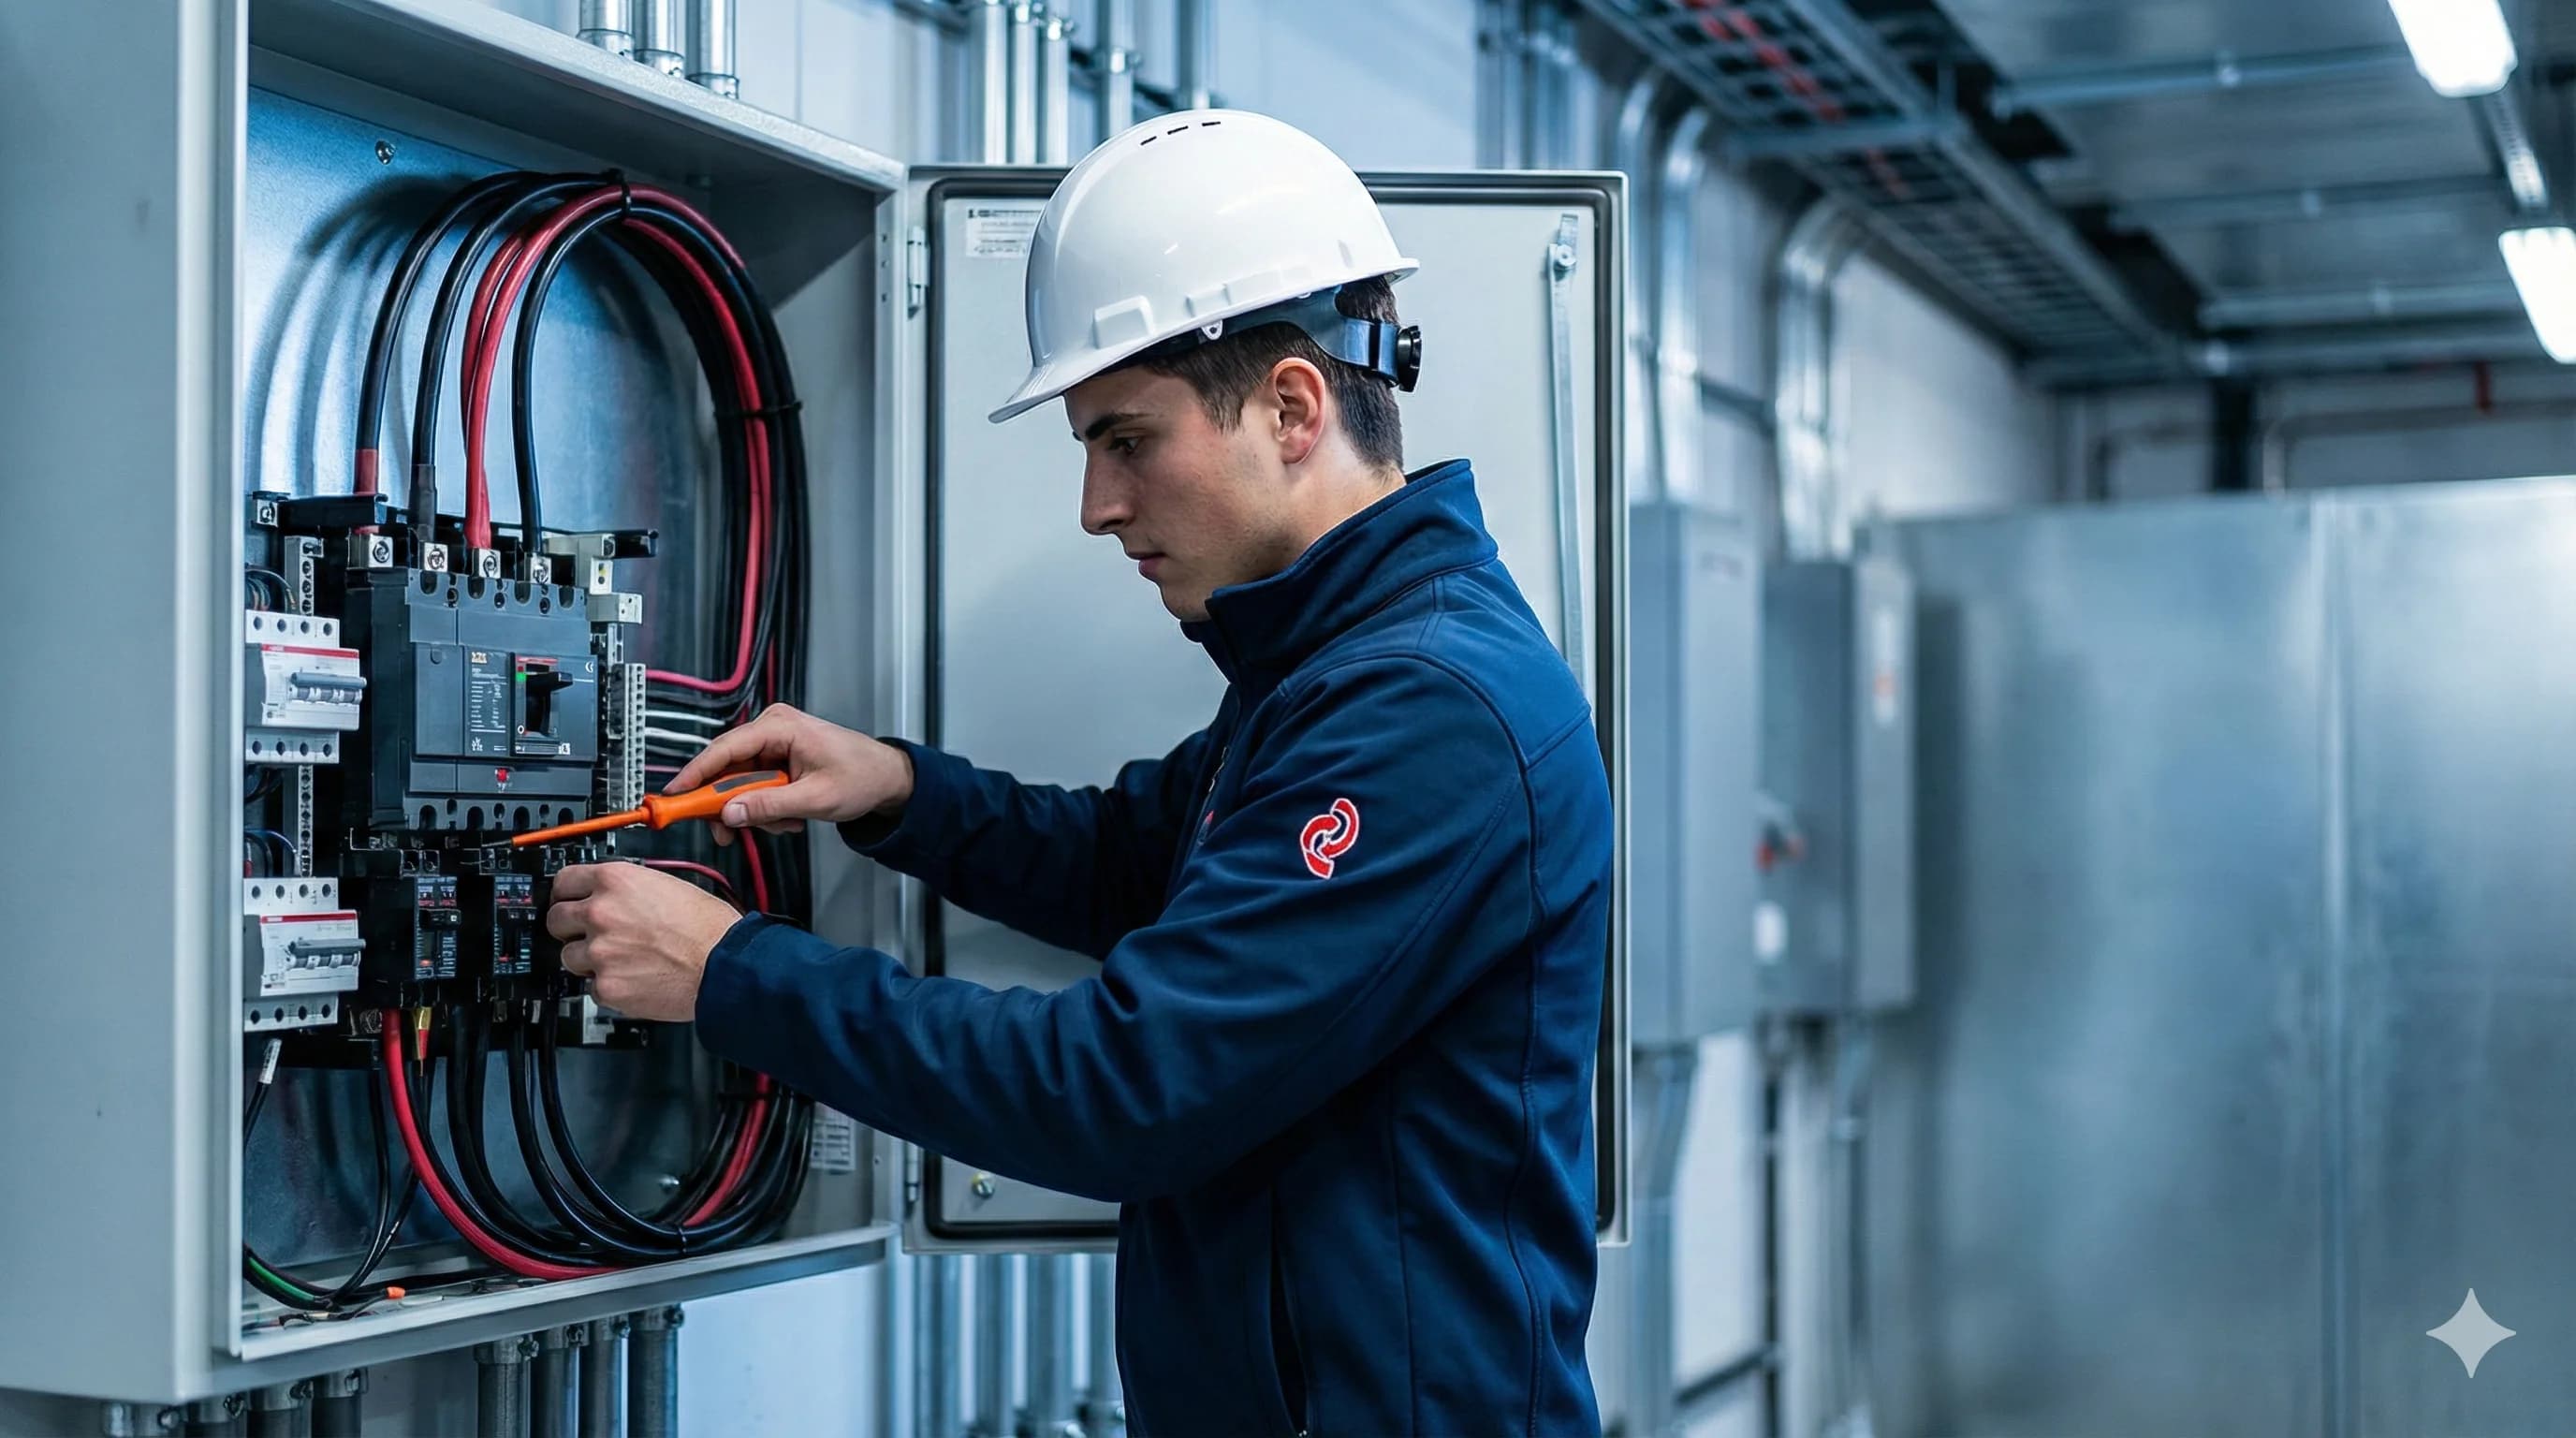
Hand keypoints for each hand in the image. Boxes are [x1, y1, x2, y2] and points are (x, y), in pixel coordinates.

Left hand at [548, 862, 742, 1021]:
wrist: (725, 965)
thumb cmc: (709, 928)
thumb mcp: (668, 886)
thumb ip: (629, 891)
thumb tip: (611, 898)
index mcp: (616, 881)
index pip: (564, 881)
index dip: (566, 893)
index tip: (567, 901)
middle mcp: (601, 912)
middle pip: (556, 920)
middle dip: (570, 929)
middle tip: (590, 935)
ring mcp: (599, 951)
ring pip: (569, 957)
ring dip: (589, 960)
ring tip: (621, 961)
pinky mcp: (606, 986)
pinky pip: (591, 987)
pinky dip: (608, 986)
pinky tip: (633, 979)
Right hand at [667, 702, 915, 846]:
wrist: (887, 778)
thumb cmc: (862, 777)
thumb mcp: (815, 799)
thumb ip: (769, 806)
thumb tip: (729, 814)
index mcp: (780, 727)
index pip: (724, 749)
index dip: (695, 774)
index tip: (674, 796)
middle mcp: (772, 729)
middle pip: (726, 768)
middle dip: (729, 805)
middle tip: (727, 833)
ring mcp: (773, 744)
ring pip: (739, 783)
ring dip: (756, 810)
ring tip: (786, 822)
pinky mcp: (776, 759)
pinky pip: (755, 786)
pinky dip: (767, 807)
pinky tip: (790, 817)